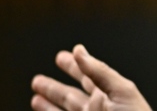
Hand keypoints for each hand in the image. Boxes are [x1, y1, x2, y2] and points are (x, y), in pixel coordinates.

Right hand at [31, 44, 152, 110]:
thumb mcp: (120, 91)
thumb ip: (99, 72)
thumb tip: (79, 52)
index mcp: (111, 95)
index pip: (90, 77)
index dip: (76, 66)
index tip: (62, 56)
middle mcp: (100, 109)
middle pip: (73, 97)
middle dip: (54, 88)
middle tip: (37, 80)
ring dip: (48, 105)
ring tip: (35, 98)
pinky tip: (40, 110)